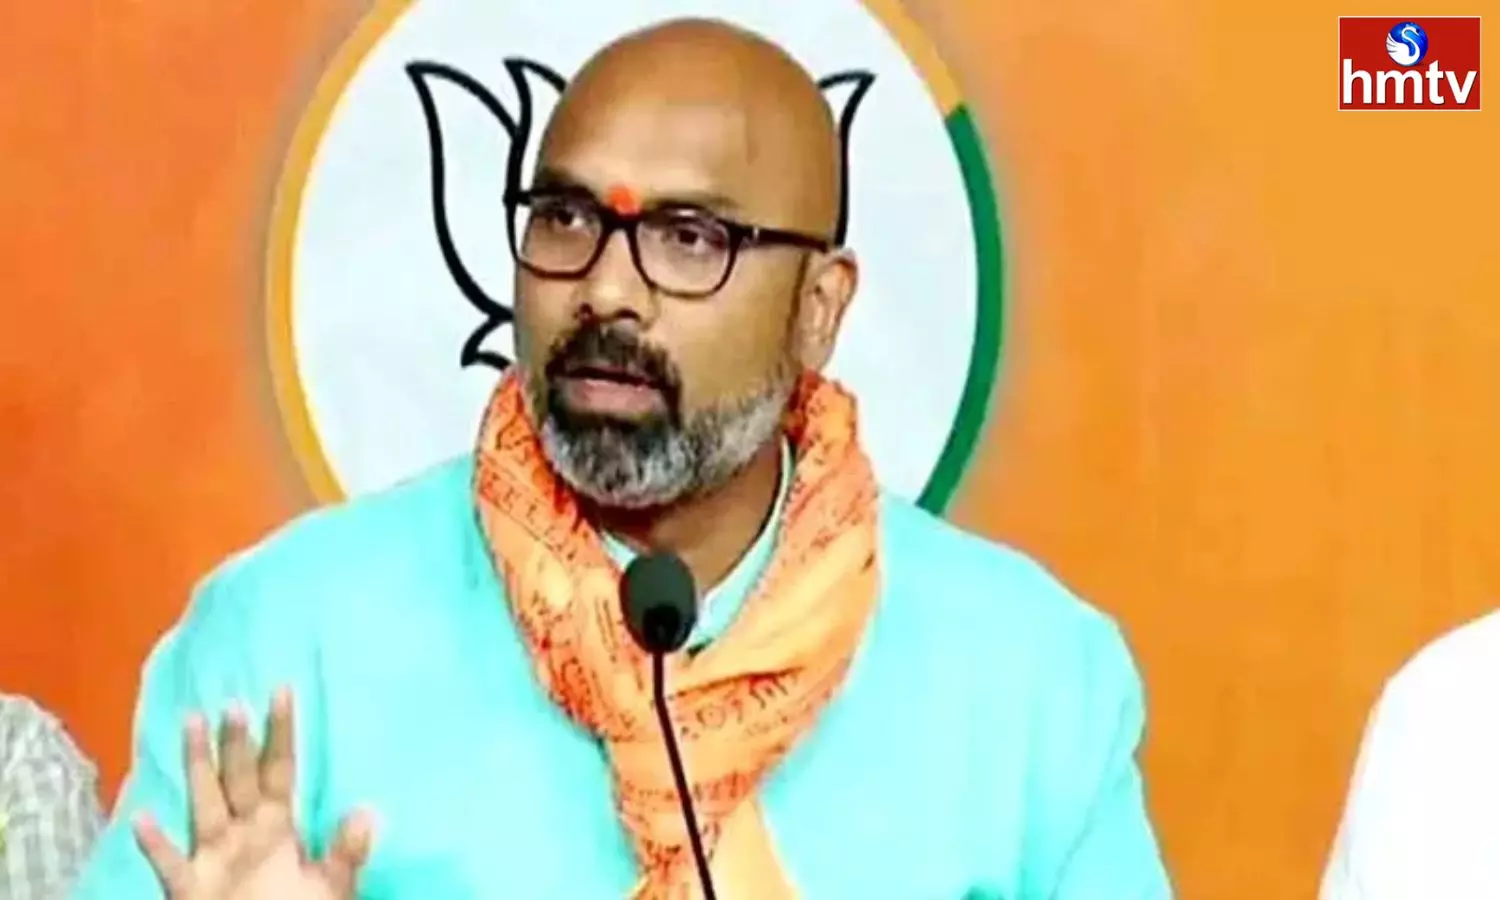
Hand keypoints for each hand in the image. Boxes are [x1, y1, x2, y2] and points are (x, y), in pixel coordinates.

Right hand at [133, 688, 373, 898]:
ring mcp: (214, 859)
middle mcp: (243, 834)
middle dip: (237, 742)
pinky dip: (156, 845)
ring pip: (203, 804)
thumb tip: (367, 811)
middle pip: (239, 778)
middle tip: (232, 702)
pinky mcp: (190, 890)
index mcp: (278, 828)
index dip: (282, 733)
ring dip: (198, 767)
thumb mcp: (333, 887)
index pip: (280, 770)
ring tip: (192, 724)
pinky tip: (142, 818)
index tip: (282, 691)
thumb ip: (345, 852)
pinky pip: (170, 866)